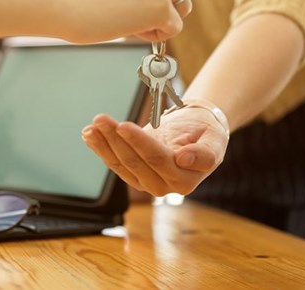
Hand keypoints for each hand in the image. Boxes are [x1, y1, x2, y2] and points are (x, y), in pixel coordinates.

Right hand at [63, 0, 195, 43]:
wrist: (64, 3)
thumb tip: (176, 5)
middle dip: (168, 4)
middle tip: (136, 13)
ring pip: (182, 8)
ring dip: (161, 19)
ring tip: (131, 20)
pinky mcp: (162, 7)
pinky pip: (174, 28)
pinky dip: (156, 35)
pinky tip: (131, 28)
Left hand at [82, 107, 227, 195]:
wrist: (198, 132)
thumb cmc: (207, 134)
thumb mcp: (215, 141)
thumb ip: (204, 154)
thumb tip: (184, 159)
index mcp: (184, 181)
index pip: (157, 159)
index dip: (139, 142)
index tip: (124, 126)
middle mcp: (163, 186)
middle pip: (134, 161)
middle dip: (115, 139)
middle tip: (102, 119)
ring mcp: (145, 181)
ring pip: (120, 163)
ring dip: (103, 143)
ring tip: (93, 125)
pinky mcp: (133, 173)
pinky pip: (114, 162)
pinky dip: (100, 147)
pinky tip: (89, 134)